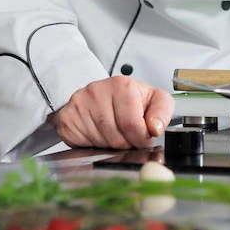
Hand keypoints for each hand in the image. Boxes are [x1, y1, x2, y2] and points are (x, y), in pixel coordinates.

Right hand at [51, 77, 172, 148]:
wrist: (101, 94)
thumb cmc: (130, 99)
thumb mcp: (154, 99)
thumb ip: (162, 112)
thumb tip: (154, 128)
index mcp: (122, 85)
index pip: (133, 125)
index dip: (141, 138)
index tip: (142, 137)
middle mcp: (97, 91)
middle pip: (116, 137)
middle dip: (127, 143)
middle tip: (128, 136)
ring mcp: (79, 104)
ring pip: (100, 142)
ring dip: (111, 145)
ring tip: (114, 133)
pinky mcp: (67, 117)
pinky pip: (82, 143)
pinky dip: (93, 145)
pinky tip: (98, 133)